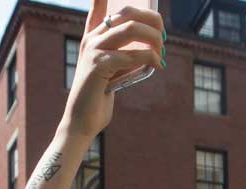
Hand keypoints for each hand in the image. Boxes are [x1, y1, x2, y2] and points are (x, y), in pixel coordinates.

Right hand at [61, 0, 164, 138]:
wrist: (82, 121)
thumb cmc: (99, 97)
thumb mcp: (111, 71)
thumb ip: (123, 54)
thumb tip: (151, 43)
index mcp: (92, 39)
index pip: (98, 9)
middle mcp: (91, 40)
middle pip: (127, 13)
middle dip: (152, 20)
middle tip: (163, 37)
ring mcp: (93, 51)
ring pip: (131, 29)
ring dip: (153, 39)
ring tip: (161, 53)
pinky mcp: (98, 66)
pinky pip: (131, 55)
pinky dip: (149, 58)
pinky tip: (156, 65)